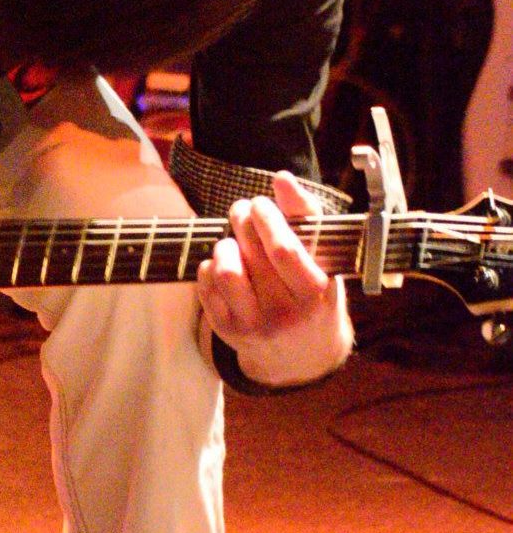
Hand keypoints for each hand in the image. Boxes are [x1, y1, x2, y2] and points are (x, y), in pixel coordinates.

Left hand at [196, 171, 353, 387]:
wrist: (303, 354)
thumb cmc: (314, 293)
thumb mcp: (324, 260)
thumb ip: (307, 217)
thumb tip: (282, 178)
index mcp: (316, 294)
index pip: (284, 250)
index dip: (267, 219)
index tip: (260, 201)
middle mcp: (286, 314)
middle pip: (252, 256)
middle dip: (241, 221)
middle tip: (242, 209)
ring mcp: (255, 326)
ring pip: (225, 271)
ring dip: (225, 245)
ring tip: (233, 240)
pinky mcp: (228, 331)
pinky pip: (206, 287)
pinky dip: (210, 266)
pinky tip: (224, 263)